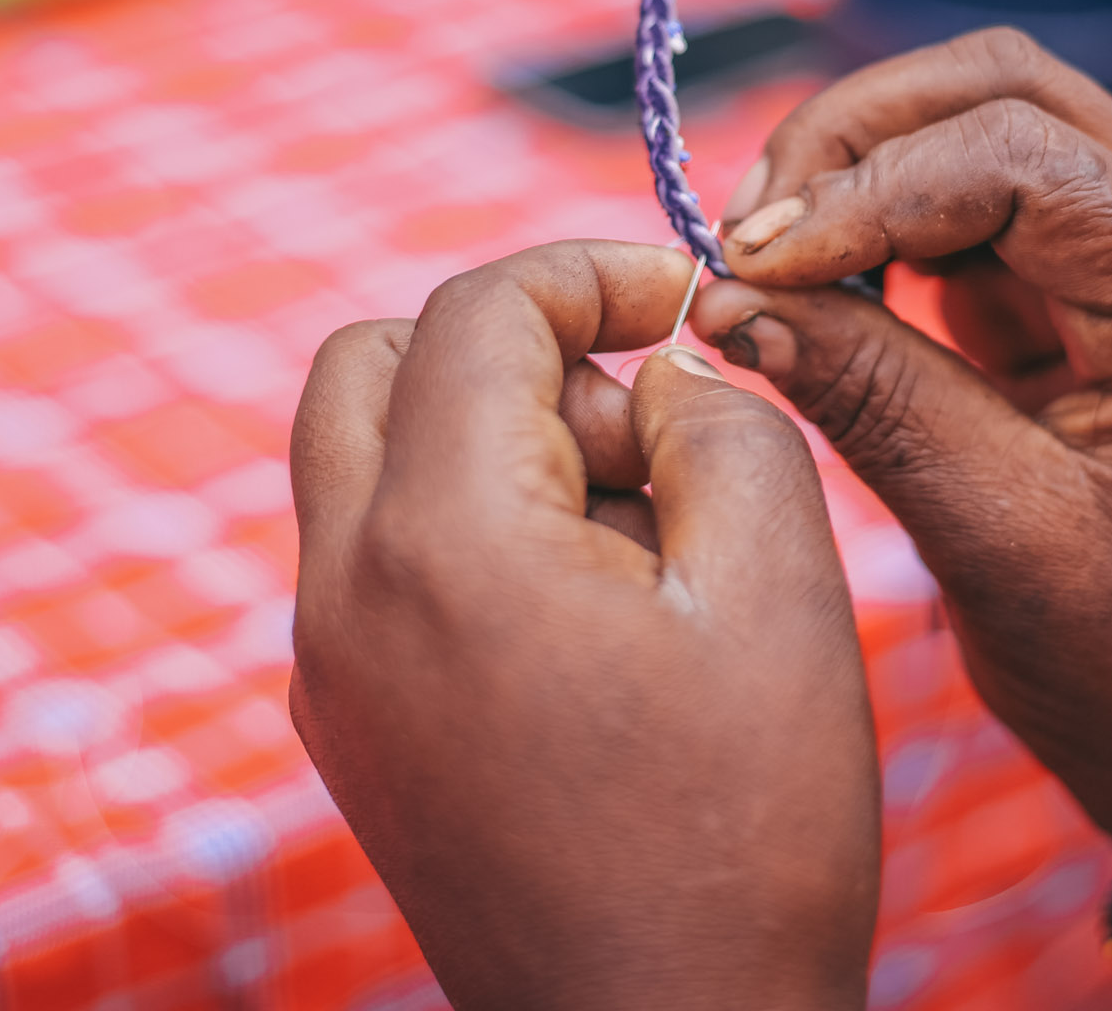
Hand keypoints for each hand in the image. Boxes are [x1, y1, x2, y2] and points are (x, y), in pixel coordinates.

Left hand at [289, 241, 879, 1010]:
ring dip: (489, 437)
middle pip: (375, 362)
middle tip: (642, 425)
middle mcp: (343, 591)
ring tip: (637, 540)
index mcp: (440, 540)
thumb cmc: (743, 836)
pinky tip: (592, 617)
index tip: (688, 304)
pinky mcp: (349, 726)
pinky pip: (378, 557)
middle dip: (515, 348)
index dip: (594, 274)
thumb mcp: (781, 592)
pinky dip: (467, 526)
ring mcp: (330, 667)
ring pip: (368, 457)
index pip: (480, 311)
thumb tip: (667, 366)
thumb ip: (722, 425)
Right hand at [691, 29, 1111, 934]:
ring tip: (760, 254)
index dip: (871, 186)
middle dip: (857, 132)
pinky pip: (956, 202)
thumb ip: (873, 402)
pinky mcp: (1062, 292)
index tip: (752, 263)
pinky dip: (868, 218)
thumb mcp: (998, 540)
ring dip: (856, 163)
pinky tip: (807, 280)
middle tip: (744, 231)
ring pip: (974, 123)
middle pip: (1004, 88)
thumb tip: (729, 295)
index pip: (1023, 153)